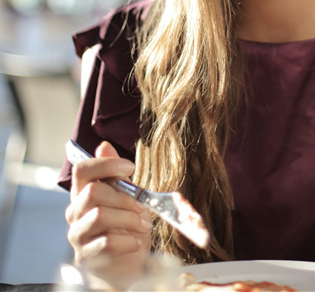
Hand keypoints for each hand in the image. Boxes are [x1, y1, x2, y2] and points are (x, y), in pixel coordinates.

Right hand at [65, 141, 151, 287]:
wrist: (123, 264)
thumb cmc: (125, 226)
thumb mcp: (127, 196)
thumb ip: (115, 174)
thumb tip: (104, 145)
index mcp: (84, 193)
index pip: (82, 170)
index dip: (106, 164)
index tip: (130, 167)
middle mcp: (76, 212)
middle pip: (93, 191)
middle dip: (125, 196)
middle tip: (143, 206)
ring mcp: (78, 234)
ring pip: (99, 215)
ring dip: (128, 218)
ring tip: (143, 224)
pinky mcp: (85, 256)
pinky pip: (105, 242)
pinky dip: (127, 240)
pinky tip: (136, 241)